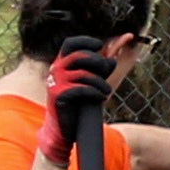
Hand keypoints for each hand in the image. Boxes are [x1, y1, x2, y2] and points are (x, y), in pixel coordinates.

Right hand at [35, 35, 123, 163]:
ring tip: (106, 92)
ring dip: (101, 82)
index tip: (100, 45)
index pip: (70, 44)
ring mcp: (56, 81)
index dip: (86, 41)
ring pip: (84, 74)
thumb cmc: (77, 105)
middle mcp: (56, 69)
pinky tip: (101, 98)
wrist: (62, 128)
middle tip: (107, 72)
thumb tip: (113, 58)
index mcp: (61, 63)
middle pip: (80, 55)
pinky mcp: (58, 95)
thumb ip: (98, 71)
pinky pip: (82, 88)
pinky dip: (95, 92)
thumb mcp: (88, 83)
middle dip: (98, 62)